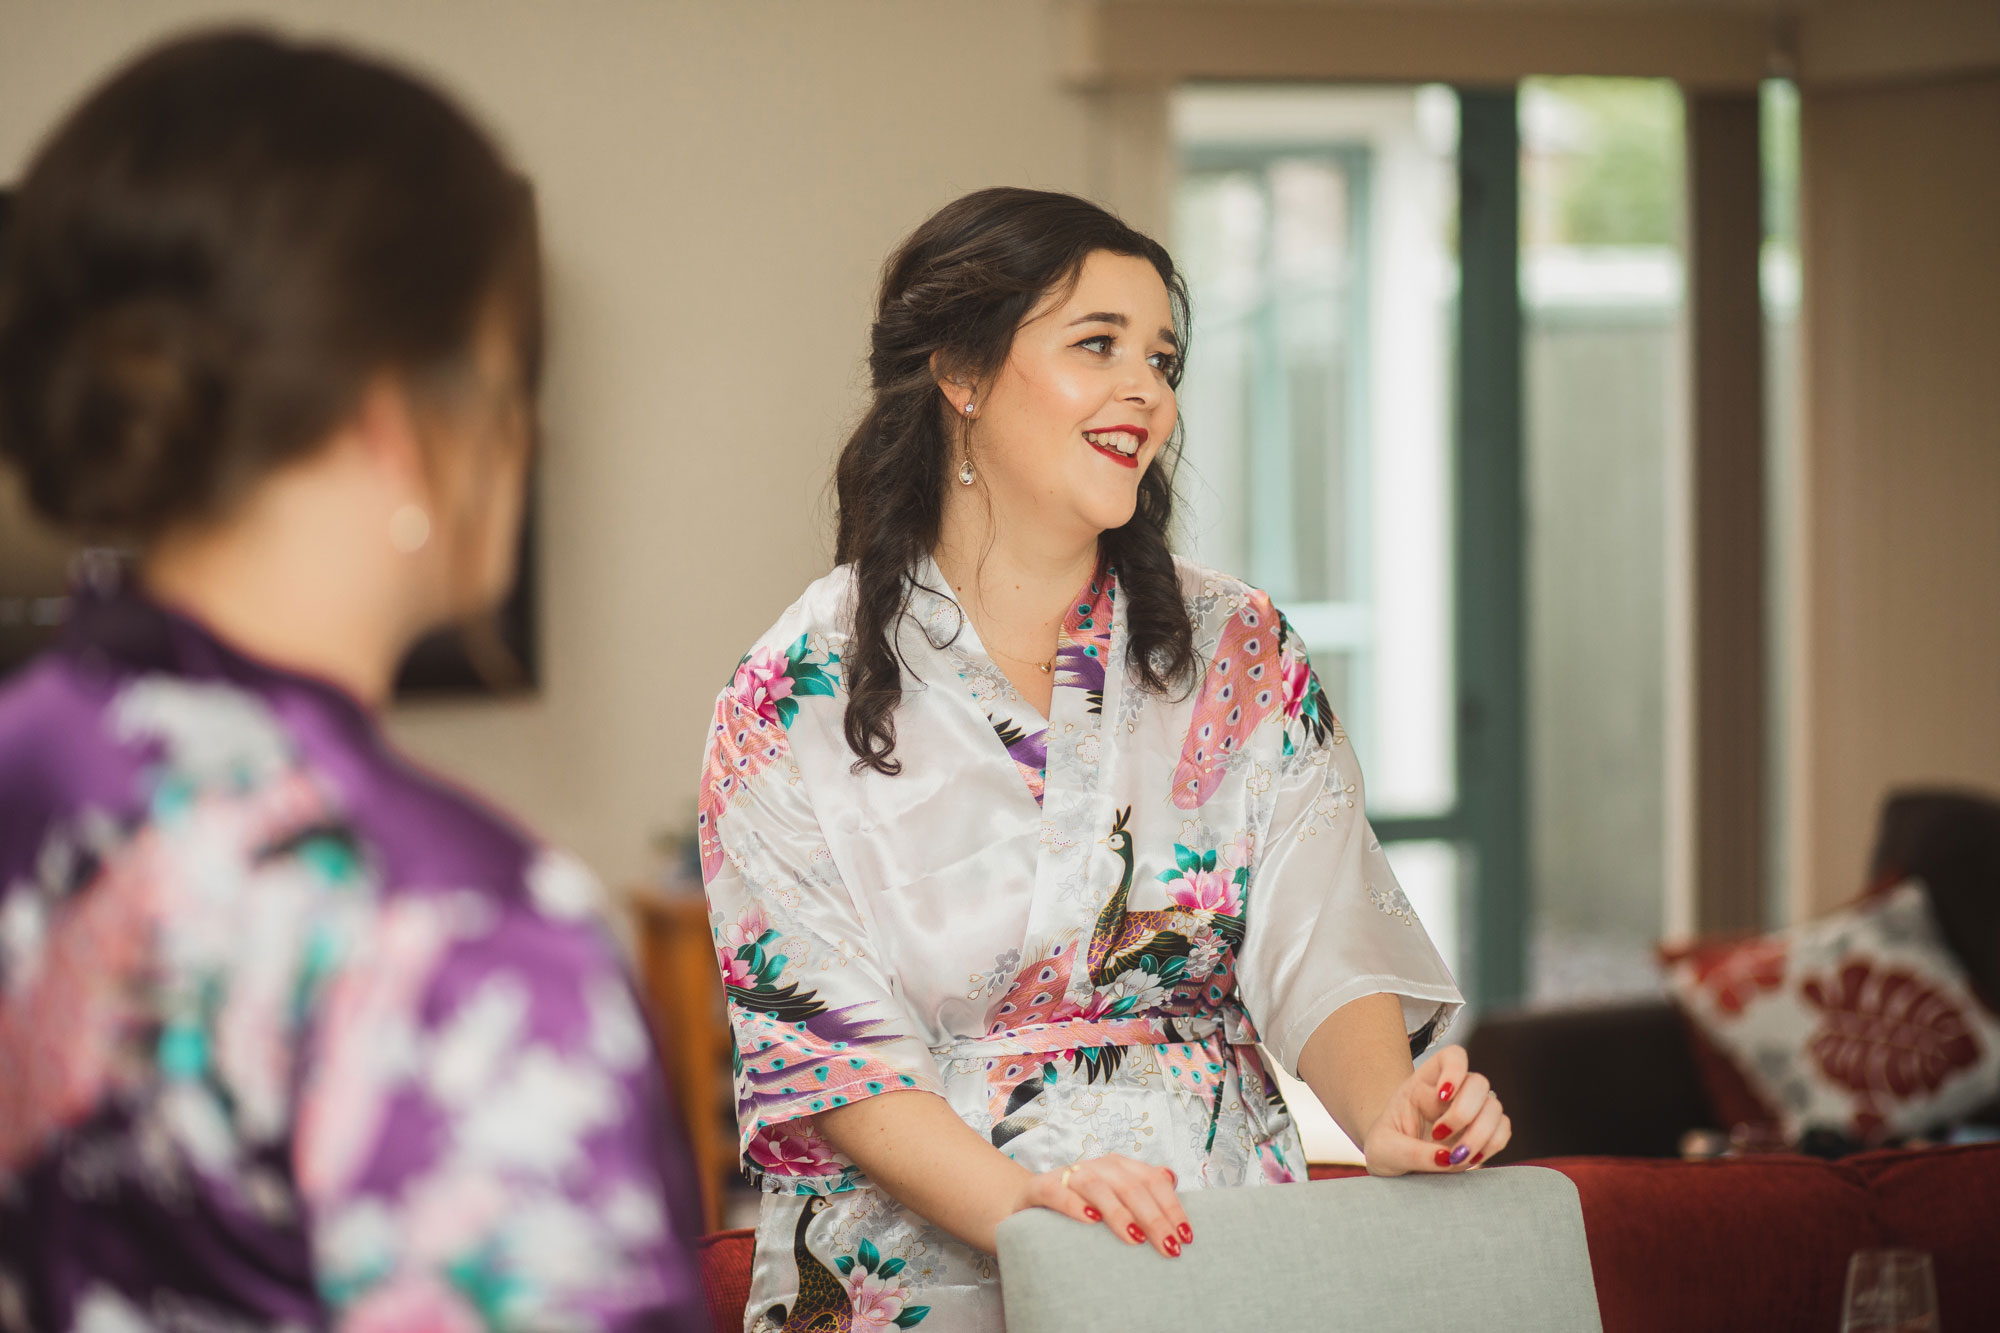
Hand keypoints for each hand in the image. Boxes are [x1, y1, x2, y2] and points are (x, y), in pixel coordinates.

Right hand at [1016, 1153, 1191, 1257]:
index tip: (1186, 1237)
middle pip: (1131, 1186)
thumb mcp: (1115, 1198)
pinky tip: (1090, 1221)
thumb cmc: (1082, 1207)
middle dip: (1154, 1218)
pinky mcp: (1040, 1188)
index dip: (1172, 1206)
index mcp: (1120, 1167)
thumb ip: (1142, 1189)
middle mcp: (1098, 1166)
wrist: (1030, 1202)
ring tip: (1135, 1238)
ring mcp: (1068, 1175)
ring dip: (1119, 1212)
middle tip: (1169, 1248)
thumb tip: (1173, 1178)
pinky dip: (1075, 1205)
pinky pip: (1058, 1193)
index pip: (1153, 1180)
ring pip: (1098, 1186)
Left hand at [1361, 1044, 1511, 1176]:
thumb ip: (1410, 1153)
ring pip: (1495, 1107)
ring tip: (1455, 1156)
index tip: (1442, 1096)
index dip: (1454, 1071)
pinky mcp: (1484, 1132)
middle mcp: (1453, 1092)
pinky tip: (1471, 1158)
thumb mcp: (1384, 1150)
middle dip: (1464, 1113)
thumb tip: (1445, 1157)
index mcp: (1423, 1083)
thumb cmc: (1385, 1147)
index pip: (1452, 1056)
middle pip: (1478, 1082)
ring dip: (1480, 1134)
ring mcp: (1472, 1111)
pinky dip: (1492, 1145)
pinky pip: (1503, 1129)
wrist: (1393, 1162)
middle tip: (1440, 1135)